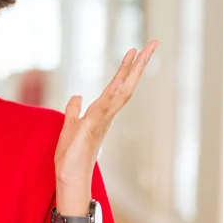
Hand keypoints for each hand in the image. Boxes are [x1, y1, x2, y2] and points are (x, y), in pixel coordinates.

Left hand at [54, 41, 158, 189]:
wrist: (70, 178)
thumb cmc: (71, 156)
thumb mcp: (69, 126)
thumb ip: (74, 110)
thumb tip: (77, 95)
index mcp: (101, 113)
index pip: (116, 86)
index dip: (125, 68)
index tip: (133, 50)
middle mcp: (106, 115)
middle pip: (126, 85)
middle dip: (138, 65)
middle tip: (152, 44)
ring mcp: (101, 122)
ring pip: (120, 94)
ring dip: (130, 74)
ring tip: (139, 54)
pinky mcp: (90, 129)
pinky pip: (103, 109)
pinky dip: (111, 96)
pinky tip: (119, 82)